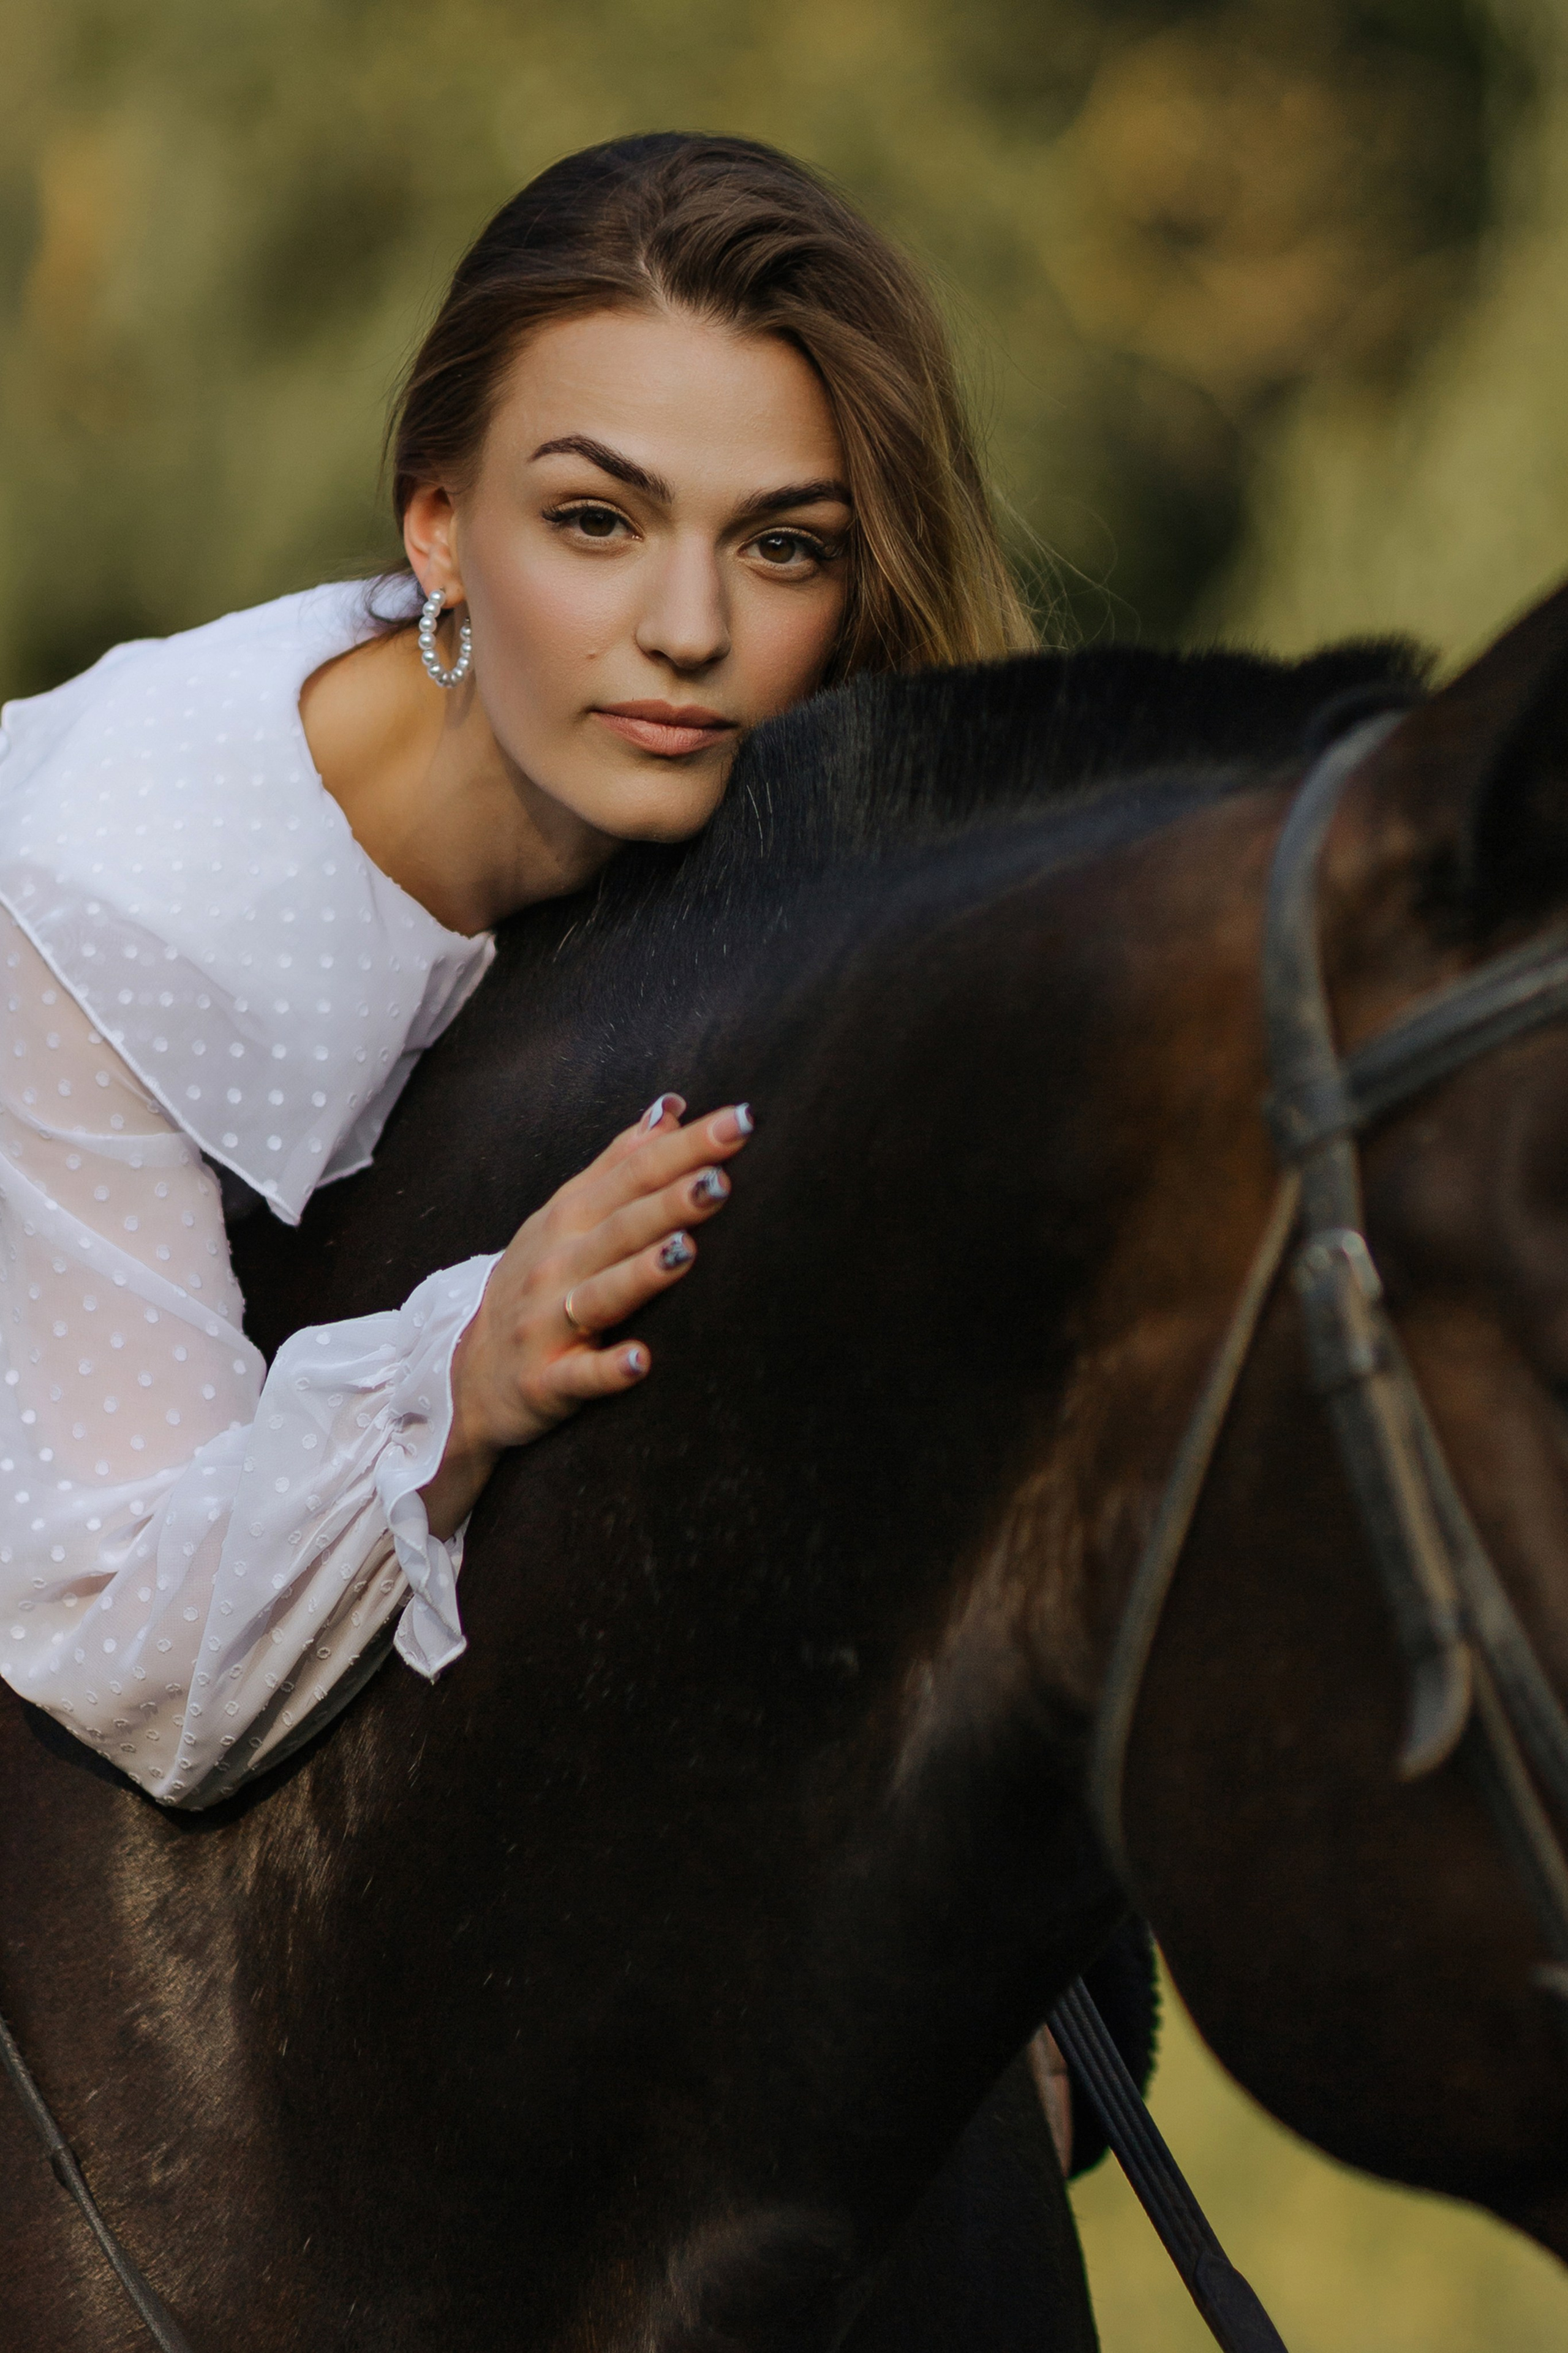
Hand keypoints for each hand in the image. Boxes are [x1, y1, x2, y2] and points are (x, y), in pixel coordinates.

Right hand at [419, 1093, 751, 1535]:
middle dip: (670, 1201)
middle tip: (721, 1180)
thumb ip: (619, 1163)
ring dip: (642, 1272)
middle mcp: (557, 1263)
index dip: (686, 1147)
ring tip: (686, 1250)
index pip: (635, 1172)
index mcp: (569, 1217)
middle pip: (621, 1226)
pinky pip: (580, 1376)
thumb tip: (671, 1108)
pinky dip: (607, 1370)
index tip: (741, 1120)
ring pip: (601, 1295)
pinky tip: (640, 1361)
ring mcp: (548, 1323)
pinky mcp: (545, 1380)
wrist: (472, 1376)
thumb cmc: (539, 1284)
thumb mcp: (566, 1217)